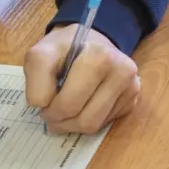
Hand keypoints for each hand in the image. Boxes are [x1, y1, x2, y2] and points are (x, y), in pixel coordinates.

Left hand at [25, 26, 139, 134]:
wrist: (89, 41)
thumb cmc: (63, 49)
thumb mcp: (40, 55)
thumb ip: (36, 80)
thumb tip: (44, 107)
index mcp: (100, 58)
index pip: (69, 103)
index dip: (47, 109)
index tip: (41, 102)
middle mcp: (122, 72)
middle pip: (84, 120)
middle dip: (60, 121)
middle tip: (49, 114)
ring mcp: (131, 87)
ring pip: (94, 126)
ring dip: (72, 125)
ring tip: (62, 113)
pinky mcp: (132, 100)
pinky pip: (104, 124)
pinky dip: (86, 120)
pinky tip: (80, 106)